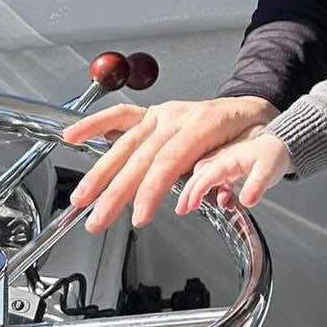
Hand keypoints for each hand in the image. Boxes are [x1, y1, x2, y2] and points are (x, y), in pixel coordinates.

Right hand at [62, 94, 276, 230]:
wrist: (253, 107)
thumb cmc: (252, 132)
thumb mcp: (253, 154)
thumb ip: (228, 175)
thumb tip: (209, 197)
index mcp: (203, 125)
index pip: (169, 162)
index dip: (150, 190)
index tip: (137, 217)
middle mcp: (177, 117)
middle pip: (141, 156)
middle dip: (116, 191)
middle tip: (97, 219)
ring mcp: (162, 114)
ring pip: (126, 143)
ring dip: (99, 172)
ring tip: (81, 198)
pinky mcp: (153, 115)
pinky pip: (121, 116)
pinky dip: (94, 124)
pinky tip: (73, 136)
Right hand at [175, 132, 292, 214]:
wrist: (284, 139)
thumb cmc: (276, 151)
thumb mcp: (269, 169)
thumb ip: (257, 184)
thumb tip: (246, 201)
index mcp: (227, 157)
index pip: (205, 175)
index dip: (194, 191)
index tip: (189, 206)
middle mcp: (221, 158)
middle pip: (196, 175)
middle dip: (187, 193)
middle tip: (181, 209)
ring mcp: (223, 161)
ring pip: (200, 175)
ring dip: (194, 191)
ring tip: (190, 206)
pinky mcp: (229, 165)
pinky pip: (213, 177)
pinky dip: (212, 190)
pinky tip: (221, 200)